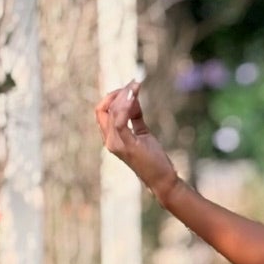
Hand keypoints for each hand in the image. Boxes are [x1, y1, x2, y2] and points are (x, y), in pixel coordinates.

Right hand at [94, 80, 177, 201]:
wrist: (161, 178)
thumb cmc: (152, 157)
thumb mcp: (141, 131)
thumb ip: (134, 116)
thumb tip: (132, 97)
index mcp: (110, 137)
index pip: (101, 110)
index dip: (113, 96)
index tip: (129, 88)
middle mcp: (108, 140)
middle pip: (103, 108)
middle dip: (118, 93)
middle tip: (135, 85)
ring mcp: (115, 144)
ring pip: (111, 111)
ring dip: (124, 95)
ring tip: (136, 86)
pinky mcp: (126, 145)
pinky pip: (120, 121)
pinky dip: (126, 105)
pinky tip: (134, 96)